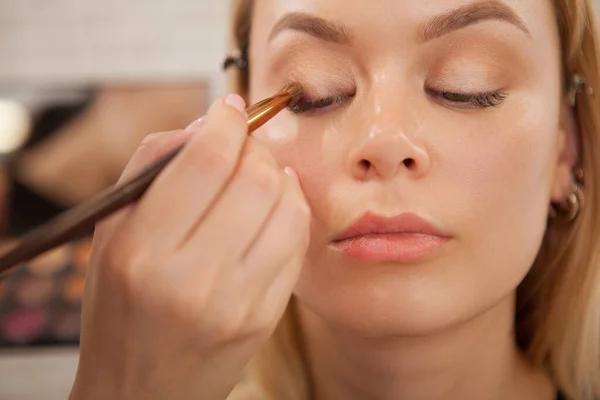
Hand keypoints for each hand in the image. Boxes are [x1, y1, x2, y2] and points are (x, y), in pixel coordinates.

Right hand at [69, 94, 310, 399]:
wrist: (142, 388)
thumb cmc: (121, 305)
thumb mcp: (111, 234)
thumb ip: (152, 167)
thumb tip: (210, 124)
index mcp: (141, 251)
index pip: (206, 160)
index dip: (226, 122)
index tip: (230, 110)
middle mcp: (191, 278)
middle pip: (255, 178)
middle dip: (255, 147)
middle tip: (244, 146)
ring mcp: (237, 302)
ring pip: (286, 205)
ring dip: (277, 175)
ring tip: (259, 175)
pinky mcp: (266, 317)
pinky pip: (298, 242)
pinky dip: (292, 209)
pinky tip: (275, 205)